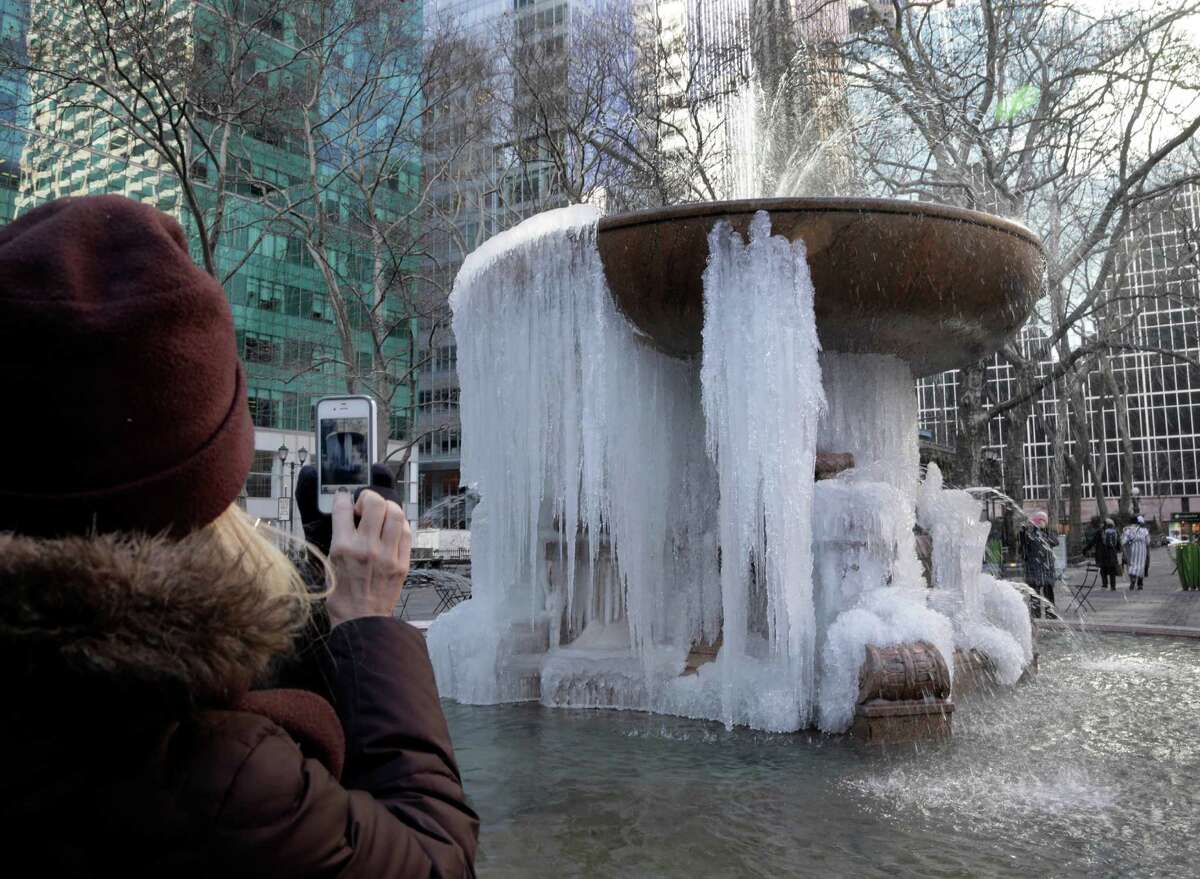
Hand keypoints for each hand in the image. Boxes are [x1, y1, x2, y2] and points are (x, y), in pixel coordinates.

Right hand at [326, 488, 411, 627]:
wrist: (361, 620)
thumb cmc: (342, 595)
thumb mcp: (330, 563)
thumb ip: (338, 538)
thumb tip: (346, 516)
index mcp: (343, 548)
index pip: (343, 508)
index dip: (343, 497)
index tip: (344, 499)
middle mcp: (366, 548)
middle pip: (375, 503)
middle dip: (368, 497)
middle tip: (364, 506)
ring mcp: (387, 555)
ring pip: (395, 514)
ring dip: (387, 508)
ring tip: (381, 514)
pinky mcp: (402, 563)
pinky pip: (406, 532)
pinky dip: (400, 524)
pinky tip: (393, 528)